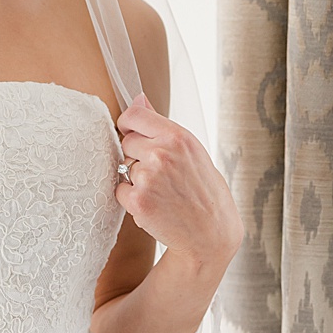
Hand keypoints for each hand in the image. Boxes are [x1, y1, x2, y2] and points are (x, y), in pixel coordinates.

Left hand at [115, 94, 241, 270]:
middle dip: (137, 155)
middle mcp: (162, 153)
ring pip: (124, 167)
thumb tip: (138, 97)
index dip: (129, 125)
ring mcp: (148, 177)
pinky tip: (156, 204)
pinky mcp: (138, 200)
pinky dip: (132, 198)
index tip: (133, 134)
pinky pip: (120, 190)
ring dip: (136, 178)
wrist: (212, 235)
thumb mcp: (193, 151)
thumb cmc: (204, 191)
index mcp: (179, 137)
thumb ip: (162, 126)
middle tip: (161, 173)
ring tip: (163, 191)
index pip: (133, 116)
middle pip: (126, 142)